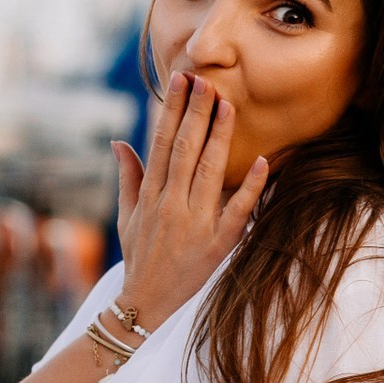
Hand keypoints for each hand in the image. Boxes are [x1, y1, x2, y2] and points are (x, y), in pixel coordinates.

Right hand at [113, 70, 268, 330]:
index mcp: (151, 195)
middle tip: (206, 80)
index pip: (161, 142)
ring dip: (220, 137)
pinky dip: (250, 187)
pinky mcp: (217, 244)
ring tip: (228, 106)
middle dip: (196, 113)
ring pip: (209, 172)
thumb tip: (119, 142)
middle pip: (184, 149)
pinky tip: (264, 162)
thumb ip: (128, 177)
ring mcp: (195, 224)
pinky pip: (238, 211)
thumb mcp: (127, 216)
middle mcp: (171, 205)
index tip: (180, 81)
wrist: (146, 301)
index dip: (172, 110)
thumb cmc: (138, 256)